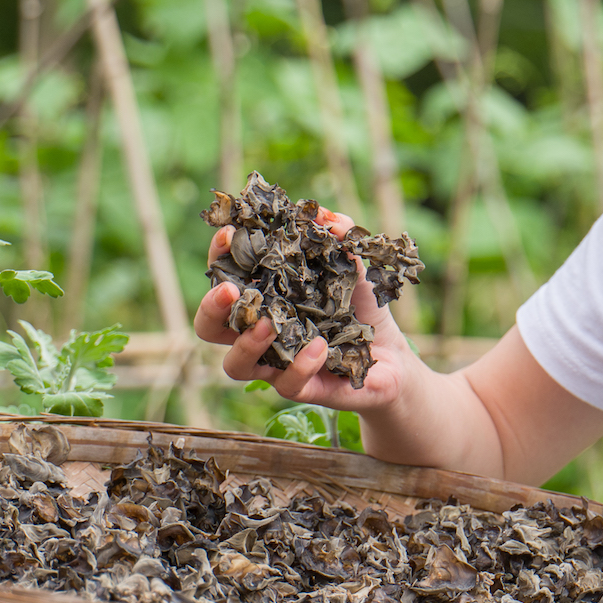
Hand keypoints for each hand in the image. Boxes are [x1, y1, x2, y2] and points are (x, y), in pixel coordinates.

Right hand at [193, 208, 416, 412]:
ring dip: (246, 343)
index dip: (219, 256)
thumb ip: (340, 234)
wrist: (393, 356)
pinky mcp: (300, 388)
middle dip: (211, 307)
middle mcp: (259, 331)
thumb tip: (321, 214)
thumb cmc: (361, 305)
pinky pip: (287, 384)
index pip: (224, 275)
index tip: (226, 234)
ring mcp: (275, 363)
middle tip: (230, 291)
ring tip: (268, 324)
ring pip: (236, 364)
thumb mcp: (355, 264)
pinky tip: (320, 347)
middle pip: (209, 327)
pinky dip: (300, 365)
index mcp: (263, 295)